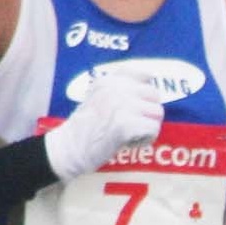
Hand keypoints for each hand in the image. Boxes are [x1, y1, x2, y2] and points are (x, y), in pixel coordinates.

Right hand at [41, 68, 168, 180]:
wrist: (68, 149)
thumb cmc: (85, 128)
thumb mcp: (98, 96)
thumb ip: (120, 87)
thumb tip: (151, 78)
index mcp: (110, 80)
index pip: (144, 75)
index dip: (145, 95)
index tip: (135, 108)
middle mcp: (116, 88)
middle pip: (155, 96)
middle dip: (147, 113)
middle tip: (130, 126)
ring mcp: (121, 105)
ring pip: (157, 113)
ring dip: (147, 128)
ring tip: (128, 134)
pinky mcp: (125, 124)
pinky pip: (153, 130)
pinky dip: (144, 140)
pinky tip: (127, 143)